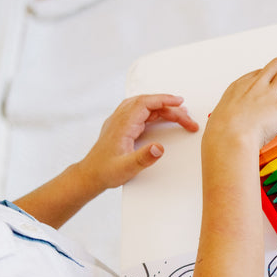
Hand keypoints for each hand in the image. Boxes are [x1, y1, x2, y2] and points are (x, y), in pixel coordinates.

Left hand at [79, 94, 199, 190]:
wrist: (90, 176)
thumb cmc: (105, 171)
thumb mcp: (127, 168)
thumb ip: (144, 158)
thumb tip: (159, 148)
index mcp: (122, 125)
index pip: (145, 103)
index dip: (164, 100)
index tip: (179, 102)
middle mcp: (121, 119)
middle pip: (148, 104)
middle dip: (169, 107)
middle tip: (187, 117)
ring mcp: (120, 122)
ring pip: (144, 107)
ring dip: (163, 109)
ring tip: (180, 116)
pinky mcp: (122, 127)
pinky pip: (140, 113)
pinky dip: (154, 113)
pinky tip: (162, 118)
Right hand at [204, 53, 276, 150]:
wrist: (228, 137)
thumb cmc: (221, 133)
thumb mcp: (220, 118)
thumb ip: (228, 116)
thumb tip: (225, 124)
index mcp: (239, 88)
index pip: (258, 74)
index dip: (271, 71)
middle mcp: (256, 86)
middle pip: (276, 65)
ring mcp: (270, 95)